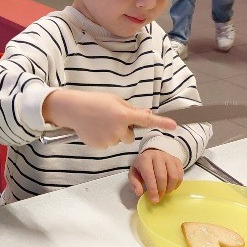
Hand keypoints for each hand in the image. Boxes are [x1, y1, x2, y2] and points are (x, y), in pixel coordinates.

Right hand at [42, 89, 177, 149]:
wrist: (72, 109)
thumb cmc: (94, 101)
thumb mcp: (115, 100)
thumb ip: (131, 109)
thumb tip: (146, 113)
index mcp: (124, 114)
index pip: (147, 120)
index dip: (161, 123)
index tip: (174, 126)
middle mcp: (118, 128)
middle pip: (130, 136)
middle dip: (124, 130)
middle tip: (111, 119)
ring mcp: (109, 139)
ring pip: (119, 140)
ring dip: (114, 134)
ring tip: (100, 123)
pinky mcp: (101, 146)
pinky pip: (108, 144)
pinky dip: (104, 138)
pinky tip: (95, 129)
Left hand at [129, 149, 184, 202]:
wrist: (152, 153)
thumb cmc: (142, 166)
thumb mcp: (134, 173)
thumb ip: (134, 183)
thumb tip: (139, 193)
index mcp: (144, 159)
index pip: (149, 176)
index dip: (152, 190)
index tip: (154, 200)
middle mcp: (158, 156)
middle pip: (162, 177)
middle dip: (161, 190)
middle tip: (159, 197)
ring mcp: (169, 157)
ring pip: (173, 176)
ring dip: (170, 188)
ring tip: (165, 192)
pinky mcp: (177, 160)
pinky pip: (180, 174)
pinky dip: (177, 184)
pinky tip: (171, 187)